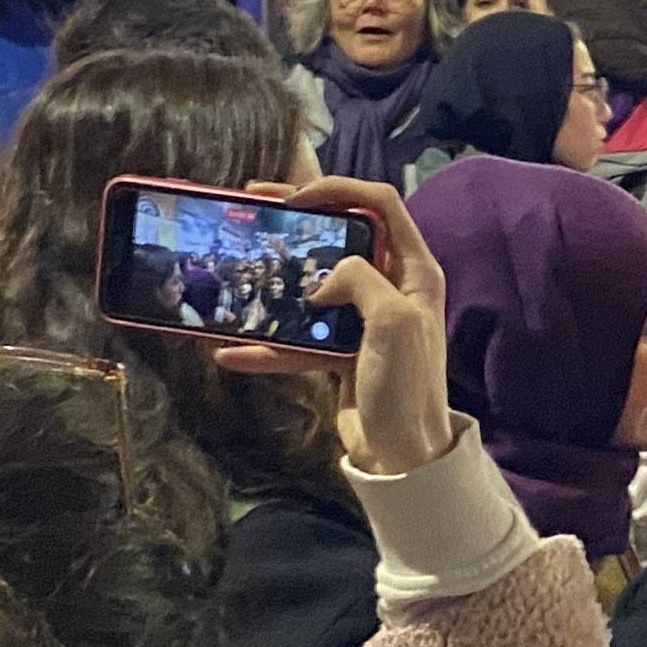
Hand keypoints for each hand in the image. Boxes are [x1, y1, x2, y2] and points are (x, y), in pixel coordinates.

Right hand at [215, 177, 456, 474]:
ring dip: (272, 280)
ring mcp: (363, 320)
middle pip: (339, 236)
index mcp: (414, 270)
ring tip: (234, 266)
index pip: (381, 204)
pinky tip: (231, 351)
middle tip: (251, 204)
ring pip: (311, 285)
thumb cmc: (407, 388)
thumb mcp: (392, 322)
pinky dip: (266, 346)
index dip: (339, 190)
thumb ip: (359, 279)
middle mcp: (391, 287)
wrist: (402, 456)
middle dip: (295, 220)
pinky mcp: (339, 352)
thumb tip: (323, 281)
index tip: (295, 199)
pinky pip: (296, 339)